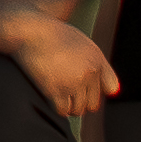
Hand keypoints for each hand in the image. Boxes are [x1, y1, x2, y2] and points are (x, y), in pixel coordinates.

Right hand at [3, 11, 120, 119]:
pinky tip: (49, 96)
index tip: (84, 87)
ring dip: (68, 106)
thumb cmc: (51, 35)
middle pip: (93, 104)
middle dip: (80, 101)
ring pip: (77, 110)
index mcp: (97, 59)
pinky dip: (56, 107)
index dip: (96, 90)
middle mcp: (89, 72)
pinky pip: (62, 110)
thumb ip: (95, 63)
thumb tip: (112, 92)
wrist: (28, 30)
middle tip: (67, 93)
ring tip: (57, 94)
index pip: (111, 88)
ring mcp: (72, 82)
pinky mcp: (55, 90)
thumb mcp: (80, 42)